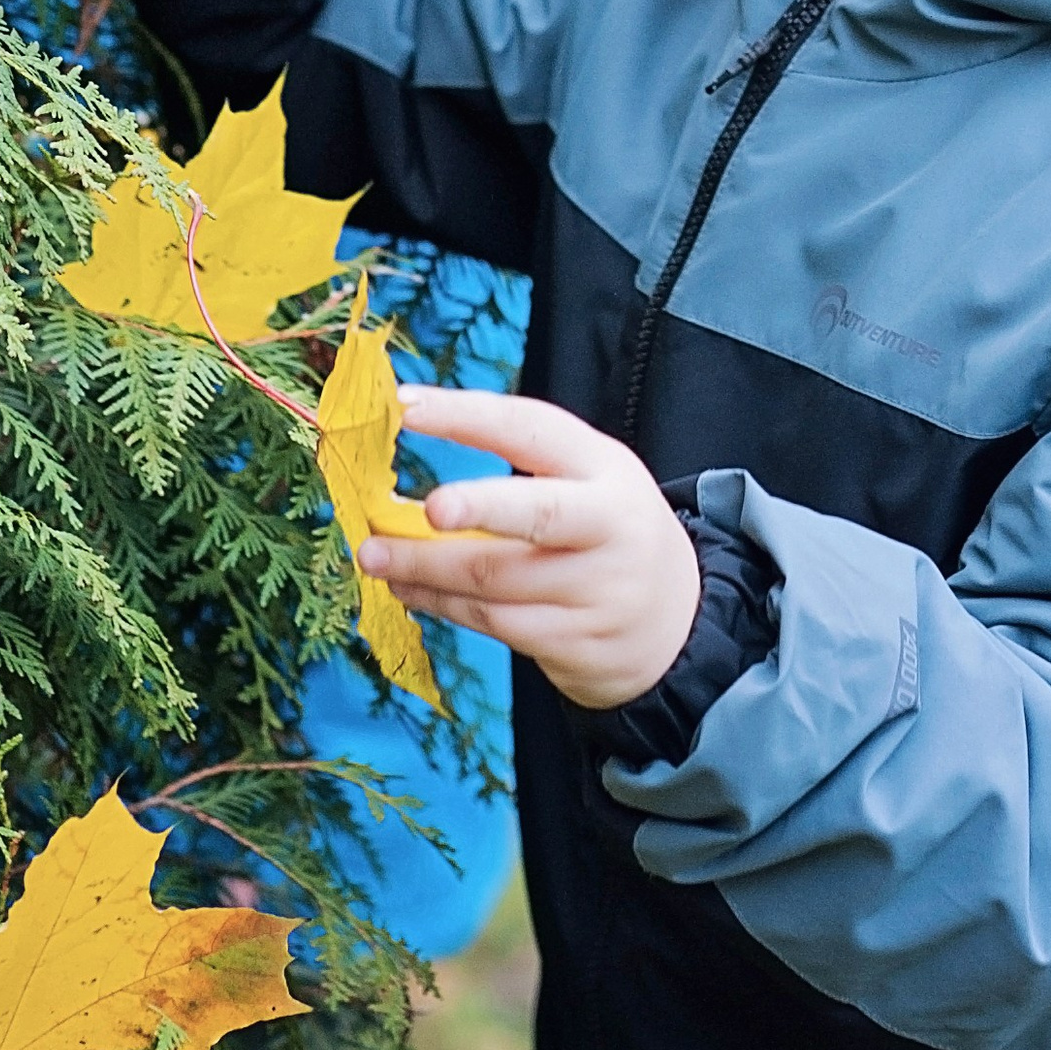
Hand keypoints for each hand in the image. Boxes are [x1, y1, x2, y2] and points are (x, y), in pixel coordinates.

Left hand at [361, 391, 706, 714]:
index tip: (406, 408)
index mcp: (605, 468)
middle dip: (479, 508)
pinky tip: (409, 590)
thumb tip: (417, 440)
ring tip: (374, 554)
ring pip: (495, 578)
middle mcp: (607, 526)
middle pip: (538, 513)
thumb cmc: (607, 534)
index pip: (533, 430)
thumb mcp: (590, 482)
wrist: (676, 624)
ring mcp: (594, 590)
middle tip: (428, 508)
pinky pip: (492, 623)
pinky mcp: (573, 642)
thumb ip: (524, 467)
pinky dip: (440, 604)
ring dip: (424, 567)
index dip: (469, 416)